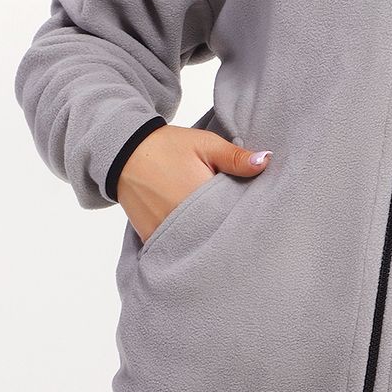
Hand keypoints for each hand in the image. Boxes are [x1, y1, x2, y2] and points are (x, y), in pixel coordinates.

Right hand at [117, 125, 272, 244]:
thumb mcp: (207, 145)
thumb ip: (235, 157)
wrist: (125, 152)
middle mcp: (181, 220)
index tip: (257, 215)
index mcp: (199, 196)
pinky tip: (200, 237)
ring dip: (209, 239)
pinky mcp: (152, 237)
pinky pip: (176, 246)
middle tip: (245, 229)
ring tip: (224, 234)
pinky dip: (188, 243)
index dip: (246, 217)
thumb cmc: (169, 146)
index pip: (233, 216)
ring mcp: (164, 231)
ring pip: (197, 243)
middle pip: (216, 234)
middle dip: (230, 231)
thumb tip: (266, 162)